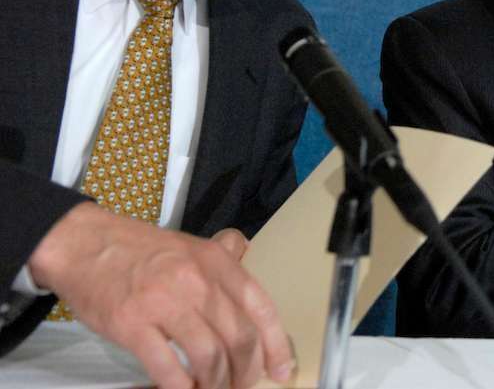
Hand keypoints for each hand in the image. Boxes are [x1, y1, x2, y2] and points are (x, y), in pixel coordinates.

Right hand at [29, 202, 293, 388]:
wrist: (85, 245)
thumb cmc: (141, 249)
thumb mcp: (192, 244)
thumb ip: (222, 256)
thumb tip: (246, 251)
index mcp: (217, 262)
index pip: (261, 307)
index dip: (276, 344)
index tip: (282, 369)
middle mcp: (197, 281)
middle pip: (239, 337)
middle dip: (246, 371)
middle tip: (242, 385)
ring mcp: (164, 303)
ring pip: (208, 356)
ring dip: (216, 384)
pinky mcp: (132, 324)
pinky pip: (166, 367)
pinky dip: (181, 387)